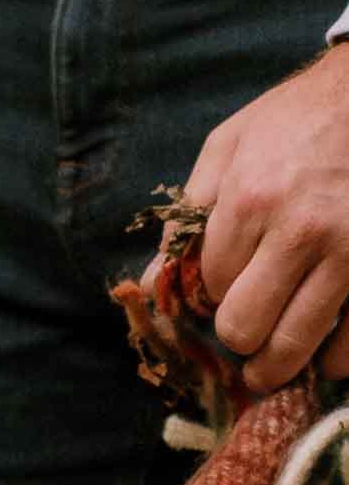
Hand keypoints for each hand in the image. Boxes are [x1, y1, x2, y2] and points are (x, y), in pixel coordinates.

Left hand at [189, 47, 348, 392]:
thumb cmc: (296, 117)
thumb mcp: (229, 147)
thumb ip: (189, 216)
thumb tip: (155, 281)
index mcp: (250, 200)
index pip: (212, 286)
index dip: (213, 293)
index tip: (225, 285)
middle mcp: (299, 231)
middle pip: (245, 327)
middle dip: (238, 334)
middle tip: (244, 328)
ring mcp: (348, 252)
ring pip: (296, 343)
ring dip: (276, 364)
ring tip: (269, 366)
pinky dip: (336, 360)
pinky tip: (325, 356)